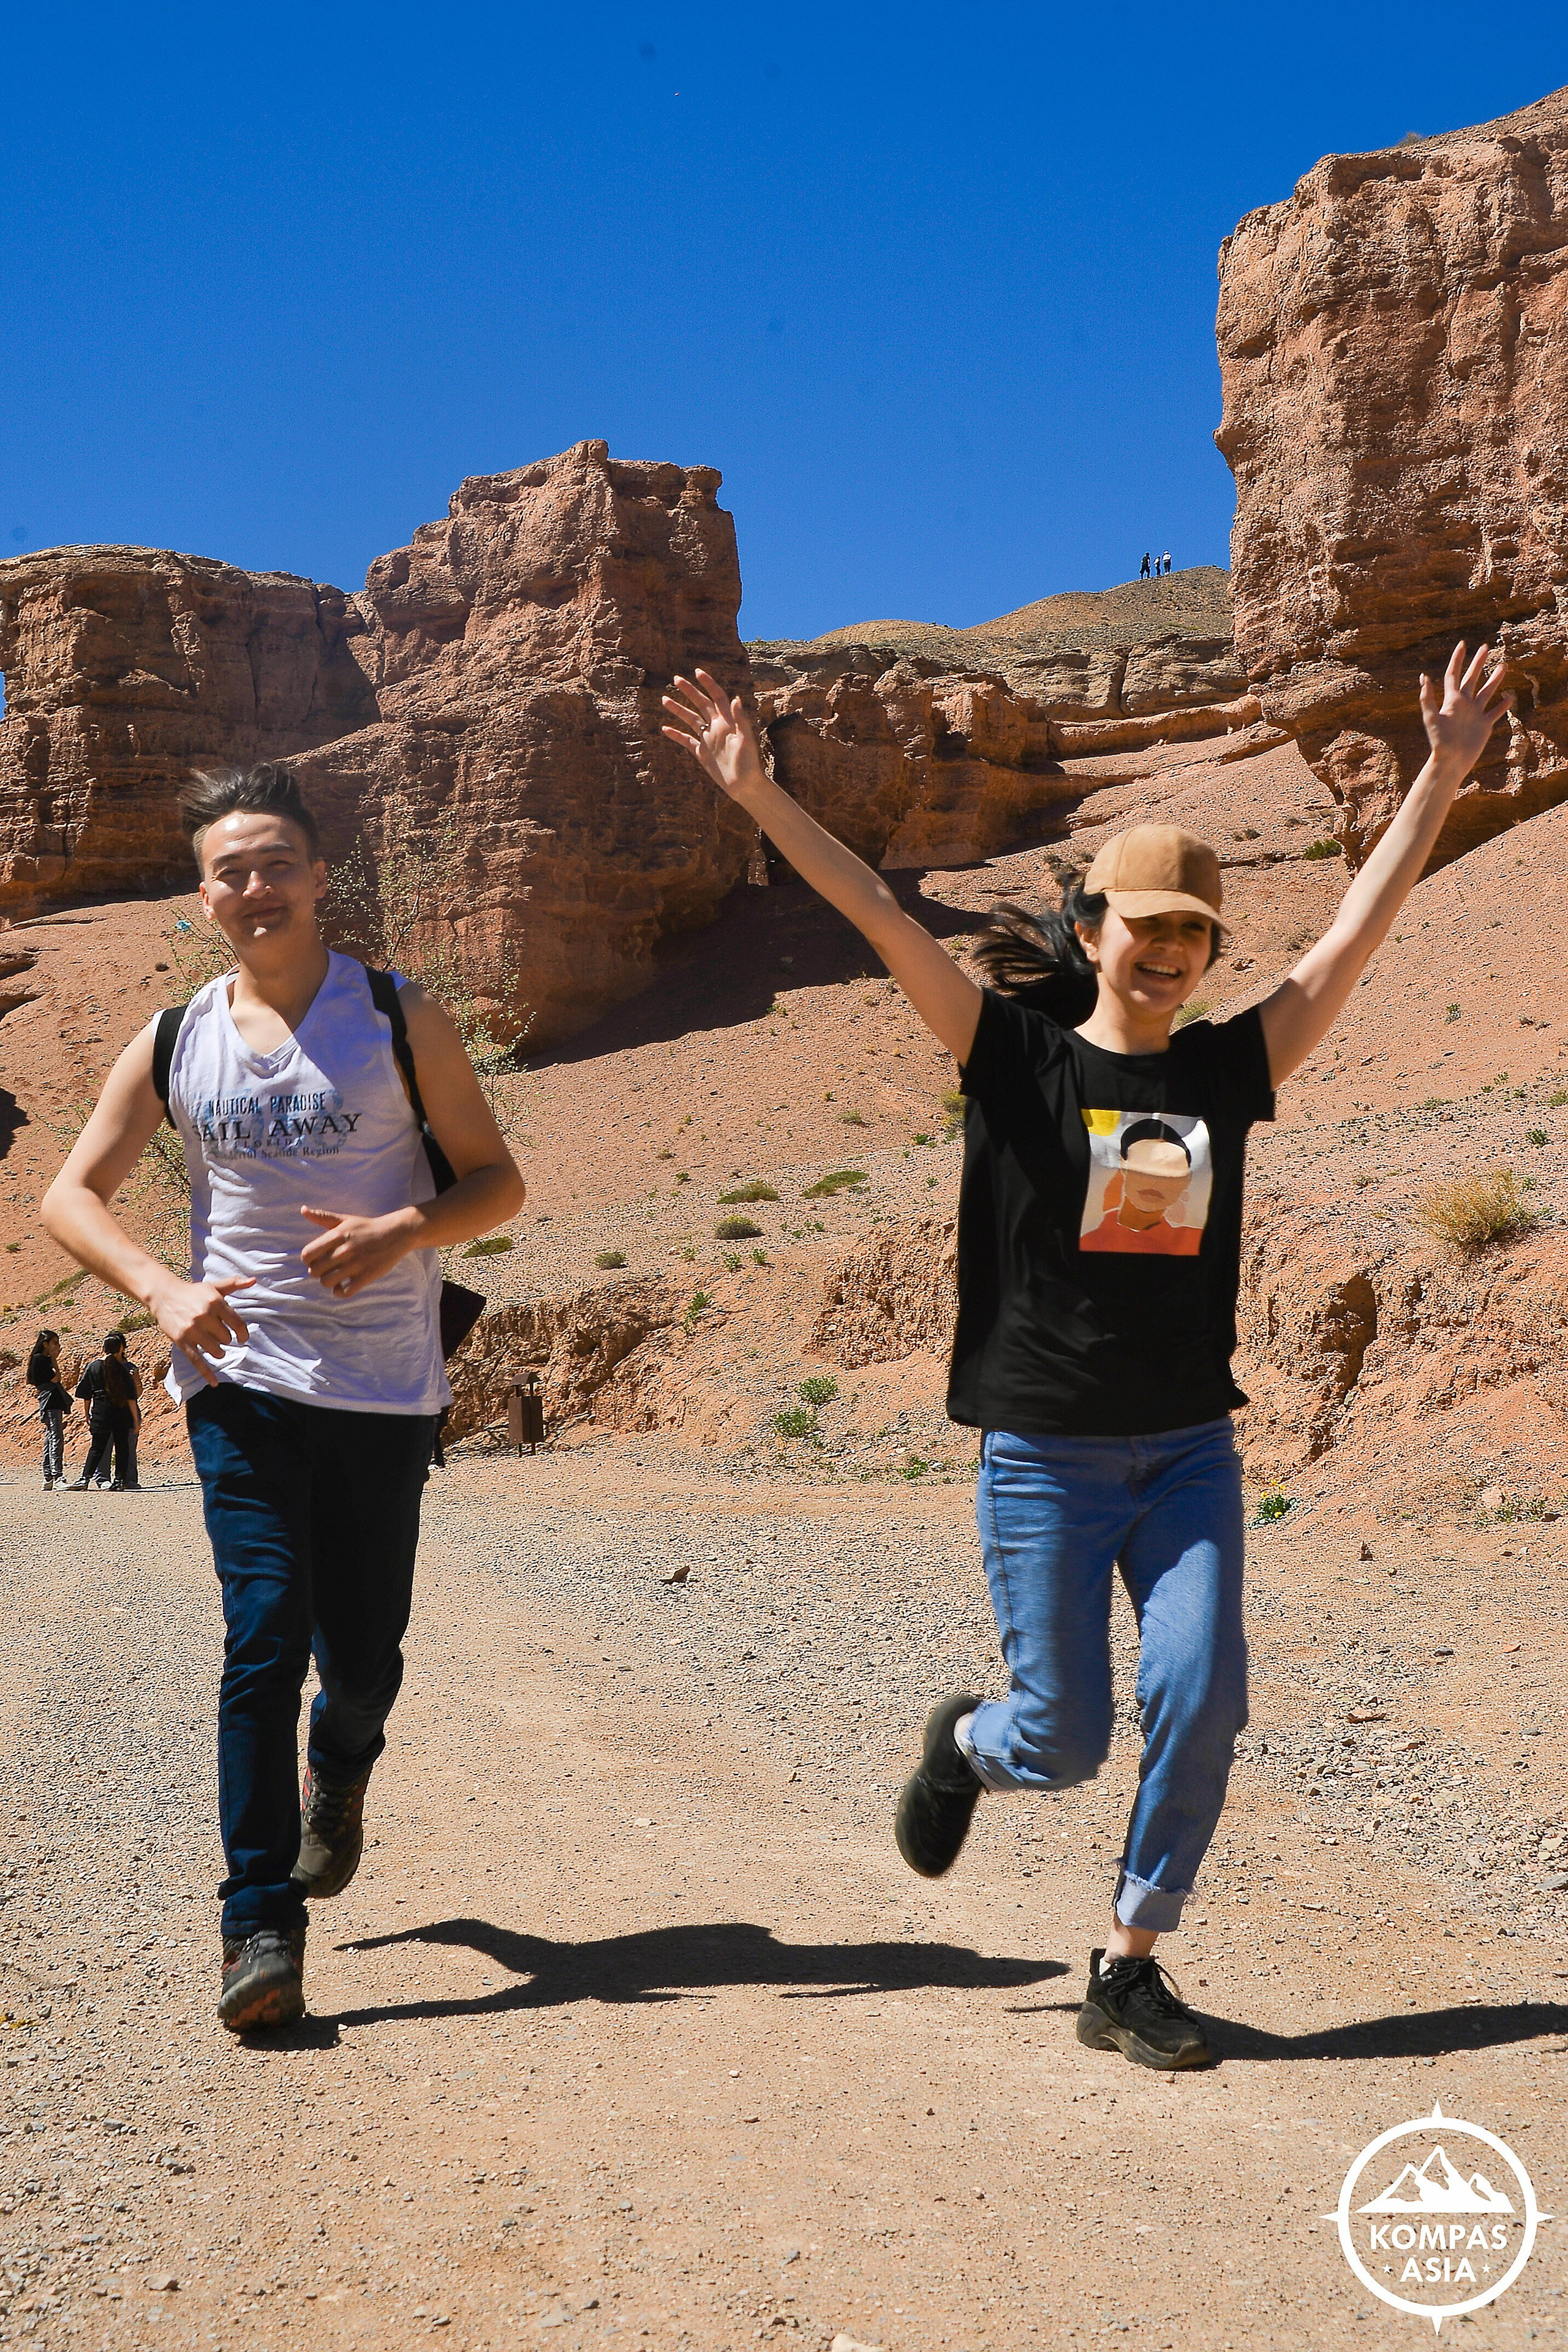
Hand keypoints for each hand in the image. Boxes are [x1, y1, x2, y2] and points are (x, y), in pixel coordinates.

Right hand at [146, 1271, 254, 1386]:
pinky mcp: (182, 1341)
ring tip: (212, 1344)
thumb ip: (234, 1284)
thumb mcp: (214, 1286)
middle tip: (216, 1332)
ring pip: (216, 1350)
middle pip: (226, 1338)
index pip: (237, 1324)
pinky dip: (206, 1373)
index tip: (242, 1337)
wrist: (164, 1295)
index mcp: (215, 1302)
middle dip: (225, 1338)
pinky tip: (214, 1383)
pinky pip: (197, 1361)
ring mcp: (192, 1330)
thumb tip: (254, 1280)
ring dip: (218, 1351)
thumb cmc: (193, 1292)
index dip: (243, 1333)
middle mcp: (204, 1315)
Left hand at [299, 1206, 416, 1298]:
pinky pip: (344, 1292)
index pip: (307, 1255)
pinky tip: (342, 1286)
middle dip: (317, 1272)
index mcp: (337, 1235)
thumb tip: (303, 1210)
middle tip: (327, 1268)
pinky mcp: (367, 1276)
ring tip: (335, 1277)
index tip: (316, 1259)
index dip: (308, 1260)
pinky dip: (339, 1292)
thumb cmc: (367, 1227)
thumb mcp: (345, 1219)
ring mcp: (356, 1264)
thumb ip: (322, 1217)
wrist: (396, 1233)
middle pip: (314, 1271)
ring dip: (328, 1282)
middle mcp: (344, 1250)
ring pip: (327, 1282)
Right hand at [661, 670, 767, 800]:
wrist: (744, 785)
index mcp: (728, 721)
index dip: (708, 684)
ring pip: (690, 720)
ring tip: (664, 699)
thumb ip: (741, 719)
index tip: (697, 672)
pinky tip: (664, 729)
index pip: (717, 697)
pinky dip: (675, 735)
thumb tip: (736, 698)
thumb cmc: (749, 763)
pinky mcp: (701, 753)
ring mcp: (708, 739)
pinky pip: (686, 741)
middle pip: (701, 704)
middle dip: (689, 691)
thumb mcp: (746, 740)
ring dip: (678, 710)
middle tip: (676, 678)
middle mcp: (717, 727)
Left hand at [1420, 641, 1513, 776]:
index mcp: (1452, 701)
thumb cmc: (1439, 741)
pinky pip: (1494, 713)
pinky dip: (1502, 706)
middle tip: (1485, 647)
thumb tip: (1424, 677)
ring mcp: (1475, 714)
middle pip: (1472, 679)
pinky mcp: (1484, 726)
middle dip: (1478, 663)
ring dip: (1494, 680)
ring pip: (1486, 693)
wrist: (1450, 761)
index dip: (1457, 659)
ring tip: (1503, 666)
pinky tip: (1509, 697)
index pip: (1454, 674)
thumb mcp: (1431, 717)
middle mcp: (1464, 705)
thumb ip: (1427, 698)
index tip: (1462, 644)